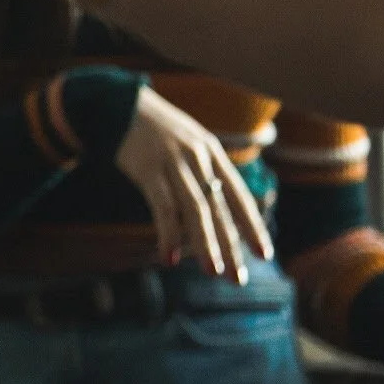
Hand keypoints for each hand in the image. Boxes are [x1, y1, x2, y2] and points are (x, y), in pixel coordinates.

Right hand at [114, 87, 271, 281]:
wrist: (118, 104)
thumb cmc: (153, 129)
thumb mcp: (186, 142)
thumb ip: (202, 169)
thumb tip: (214, 208)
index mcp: (211, 152)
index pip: (238, 195)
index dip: (252, 226)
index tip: (264, 254)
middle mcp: (197, 158)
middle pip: (219, 209)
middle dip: (230, 246)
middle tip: (239, 279)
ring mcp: (173, 164)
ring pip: (195, 210)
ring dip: (205, 244)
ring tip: (213, 272)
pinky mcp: (148, 170)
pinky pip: (163, 207)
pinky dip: (168, 234)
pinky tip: (170, 257)